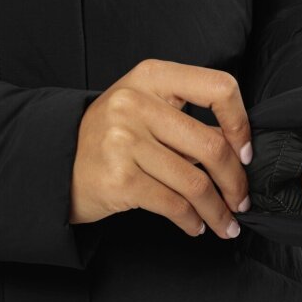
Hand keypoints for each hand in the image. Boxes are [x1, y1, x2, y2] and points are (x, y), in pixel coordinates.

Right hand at [69, 59, 252, 238]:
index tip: (246, 152)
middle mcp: (136, 103)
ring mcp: (124, 141)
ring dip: (218, 209)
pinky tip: (196, 225)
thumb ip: (188, 118)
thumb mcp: (146, 108)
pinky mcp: (119, 179)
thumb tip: (240, 152)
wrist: (55, 162)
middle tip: (241, 200)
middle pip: (212, 144)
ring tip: (225, 222)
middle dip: (236, 181)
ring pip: (196, 182)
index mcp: (152, 76)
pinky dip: (192, 221)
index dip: (241, 124)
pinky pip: (173, 205)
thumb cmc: (111, 135)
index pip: (219, 88)